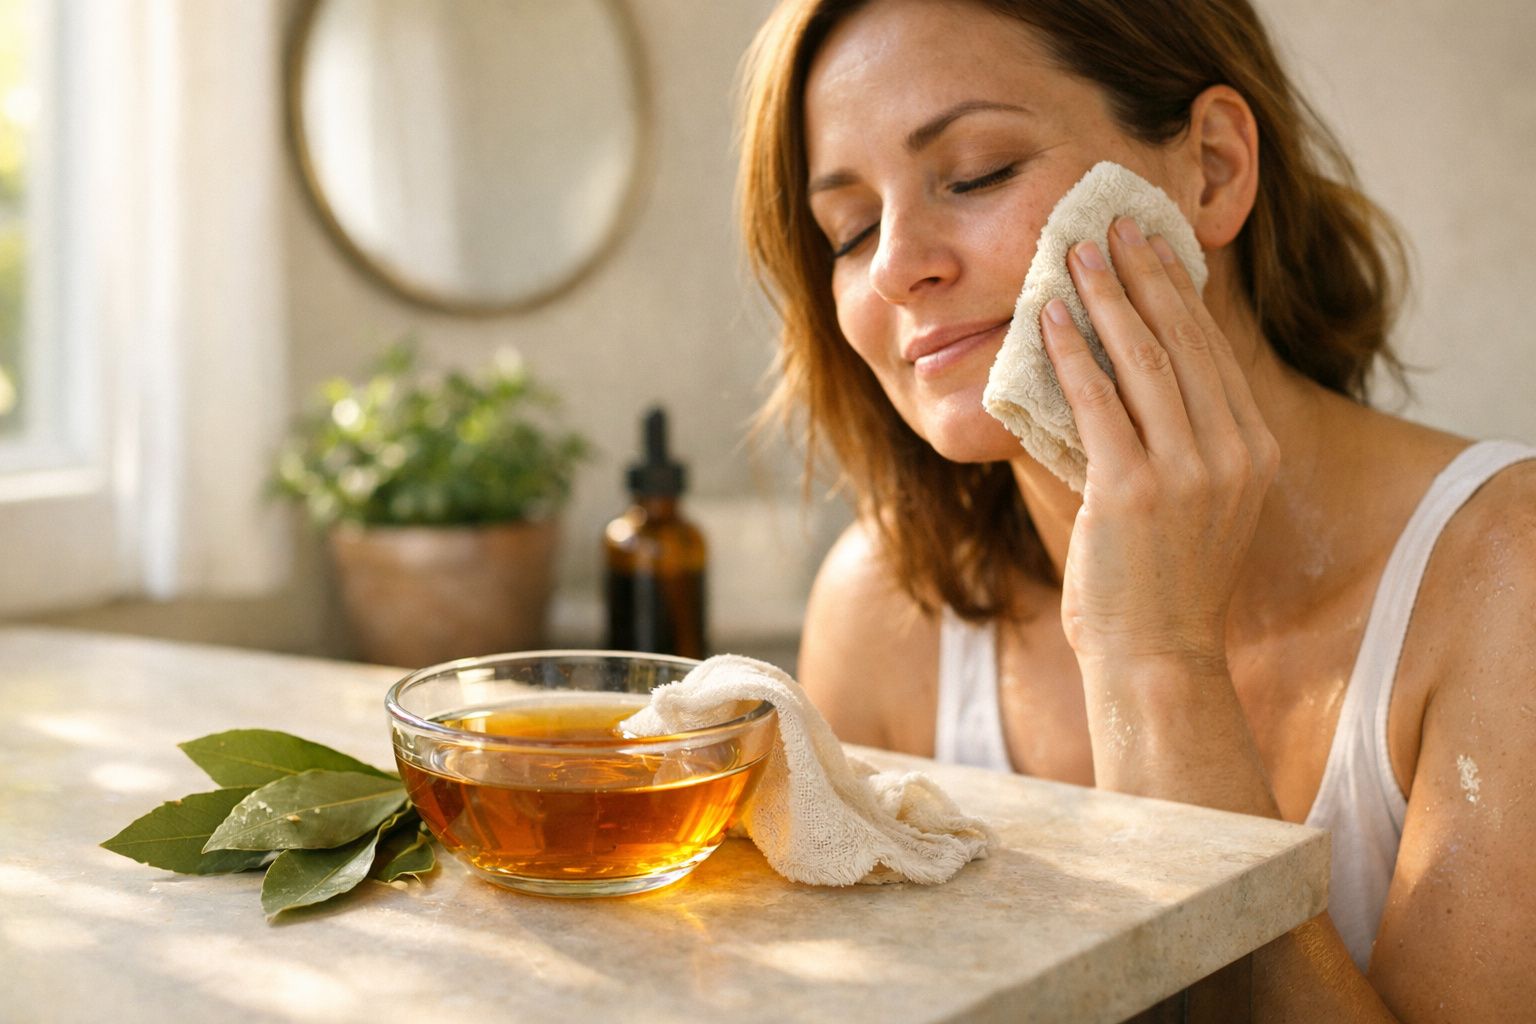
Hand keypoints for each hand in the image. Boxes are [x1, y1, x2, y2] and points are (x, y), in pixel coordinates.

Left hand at [1040, 217, 1278, 669]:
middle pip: (1185, 343)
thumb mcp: (1187, 503)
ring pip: (1144, 362)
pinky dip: (1070, 355)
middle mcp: (1232, 455)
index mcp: (1253, 452)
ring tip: (1076, 254)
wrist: (1155, 656)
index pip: (1213, 352)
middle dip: (1145, 277)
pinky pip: (1097, 404)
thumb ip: (1171, 442)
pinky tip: (1048, 319)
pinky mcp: (1133, 493)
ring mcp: (1187, 474)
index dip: (1176, 294)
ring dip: (1107, 300)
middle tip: (1112, 225)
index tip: (1149, 247)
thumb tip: (1116, 375)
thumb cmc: (1158, 583)